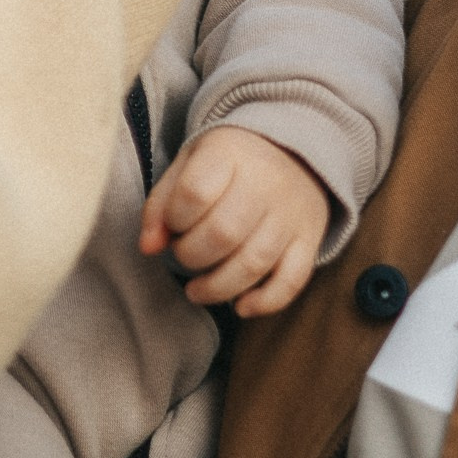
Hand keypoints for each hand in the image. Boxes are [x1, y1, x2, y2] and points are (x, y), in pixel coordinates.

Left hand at [139, 125, 328, 318]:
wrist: (294, 151)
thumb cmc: (229, 162)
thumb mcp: (190, 163)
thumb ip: (162, 202)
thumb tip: (148, 247)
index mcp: (229, 154)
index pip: (195, 192)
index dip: (173, 218)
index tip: (172, 223)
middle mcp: (265, 183)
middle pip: (223, 233)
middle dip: (191, 255)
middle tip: (182, 255)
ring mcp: (291, 214)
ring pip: (254, 263)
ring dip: (217, 287)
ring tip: (196, 291)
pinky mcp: (309, 240)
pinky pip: (291, 280)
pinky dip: (265, 302)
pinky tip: (240, 306)